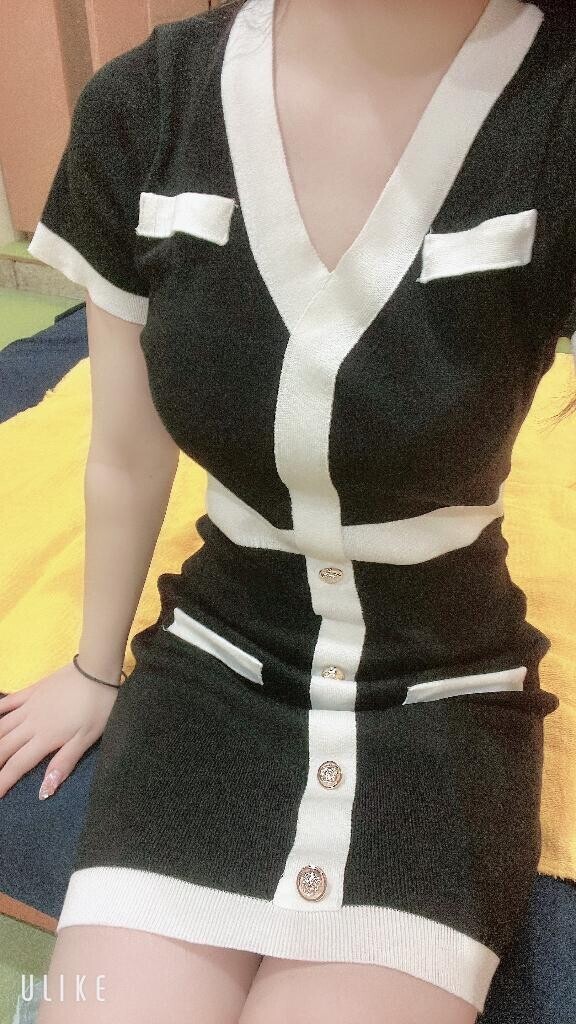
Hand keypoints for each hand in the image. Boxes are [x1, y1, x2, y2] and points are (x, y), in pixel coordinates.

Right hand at [0, 661, 120, 799]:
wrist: (96, 670)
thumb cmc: (97, 707)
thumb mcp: (86, 739)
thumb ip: (64, 763)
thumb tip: (43, 791)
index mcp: (45, 738)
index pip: (18, 765)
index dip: (3, 781)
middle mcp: (31, 724)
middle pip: (4, 748)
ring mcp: (29, 705)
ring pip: (2, 727)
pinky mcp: (32, 690)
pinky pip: (8, 702)